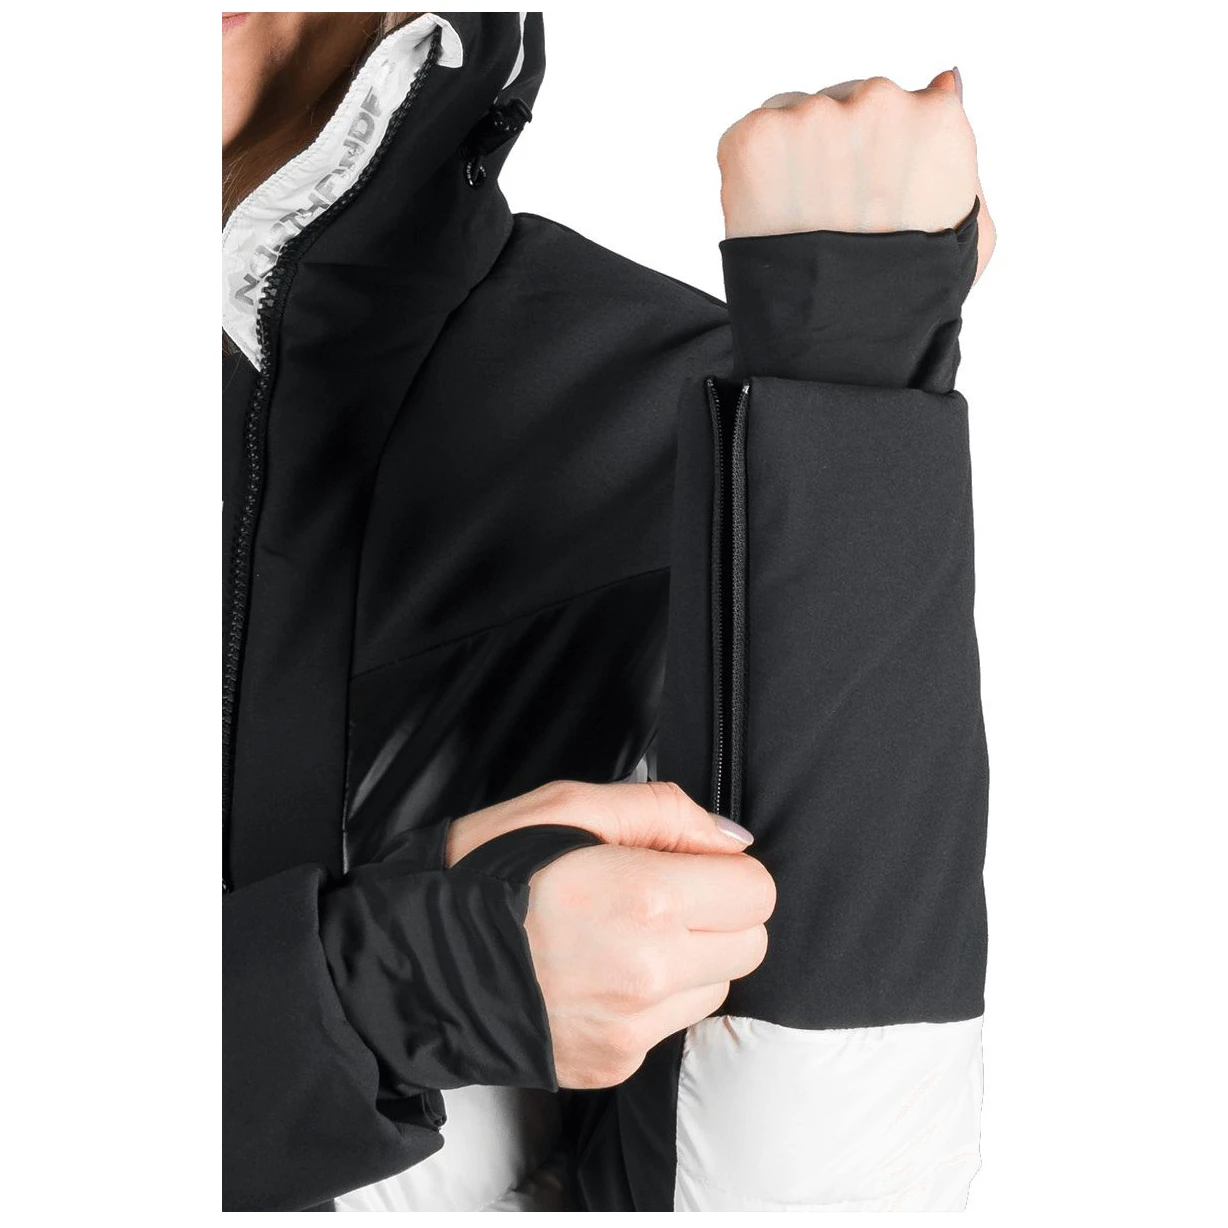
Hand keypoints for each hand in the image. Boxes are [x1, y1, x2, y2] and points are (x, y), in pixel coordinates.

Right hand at [449, 779, 774, 1088]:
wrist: (406, 966)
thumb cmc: (477, 875)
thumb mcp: (564, 805)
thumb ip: (663, 812)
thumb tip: (731, 839)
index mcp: (645, 901)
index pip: (757, 891)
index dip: (722, 866)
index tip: (679, 859)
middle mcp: (650, 975)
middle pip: (750, 943)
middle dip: (717, 910)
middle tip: (653, 890)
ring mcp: (632, 1030)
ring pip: (716, 986)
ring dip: (689, 956)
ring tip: (619, 931)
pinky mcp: (613, 1065)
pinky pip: (670, 1025)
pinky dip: (651, 996)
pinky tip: (597, 970)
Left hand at [718, 68, 995, 283]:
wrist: (838, 353)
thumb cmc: (910, 301)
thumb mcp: (969, 231)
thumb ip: (960, 154)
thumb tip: (944, 83)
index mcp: (934, 119)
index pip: (898, 108)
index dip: (877, 160)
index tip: (870, 203)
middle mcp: (877, 103)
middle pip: (846, 106)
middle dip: (836, 155)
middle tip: (834, 222)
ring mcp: (813, 118)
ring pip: (796, 118)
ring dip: (794, 163)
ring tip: (803, 228)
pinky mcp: (755, 139)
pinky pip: (751, 137)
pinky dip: (755, 177)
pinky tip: (773, 223)